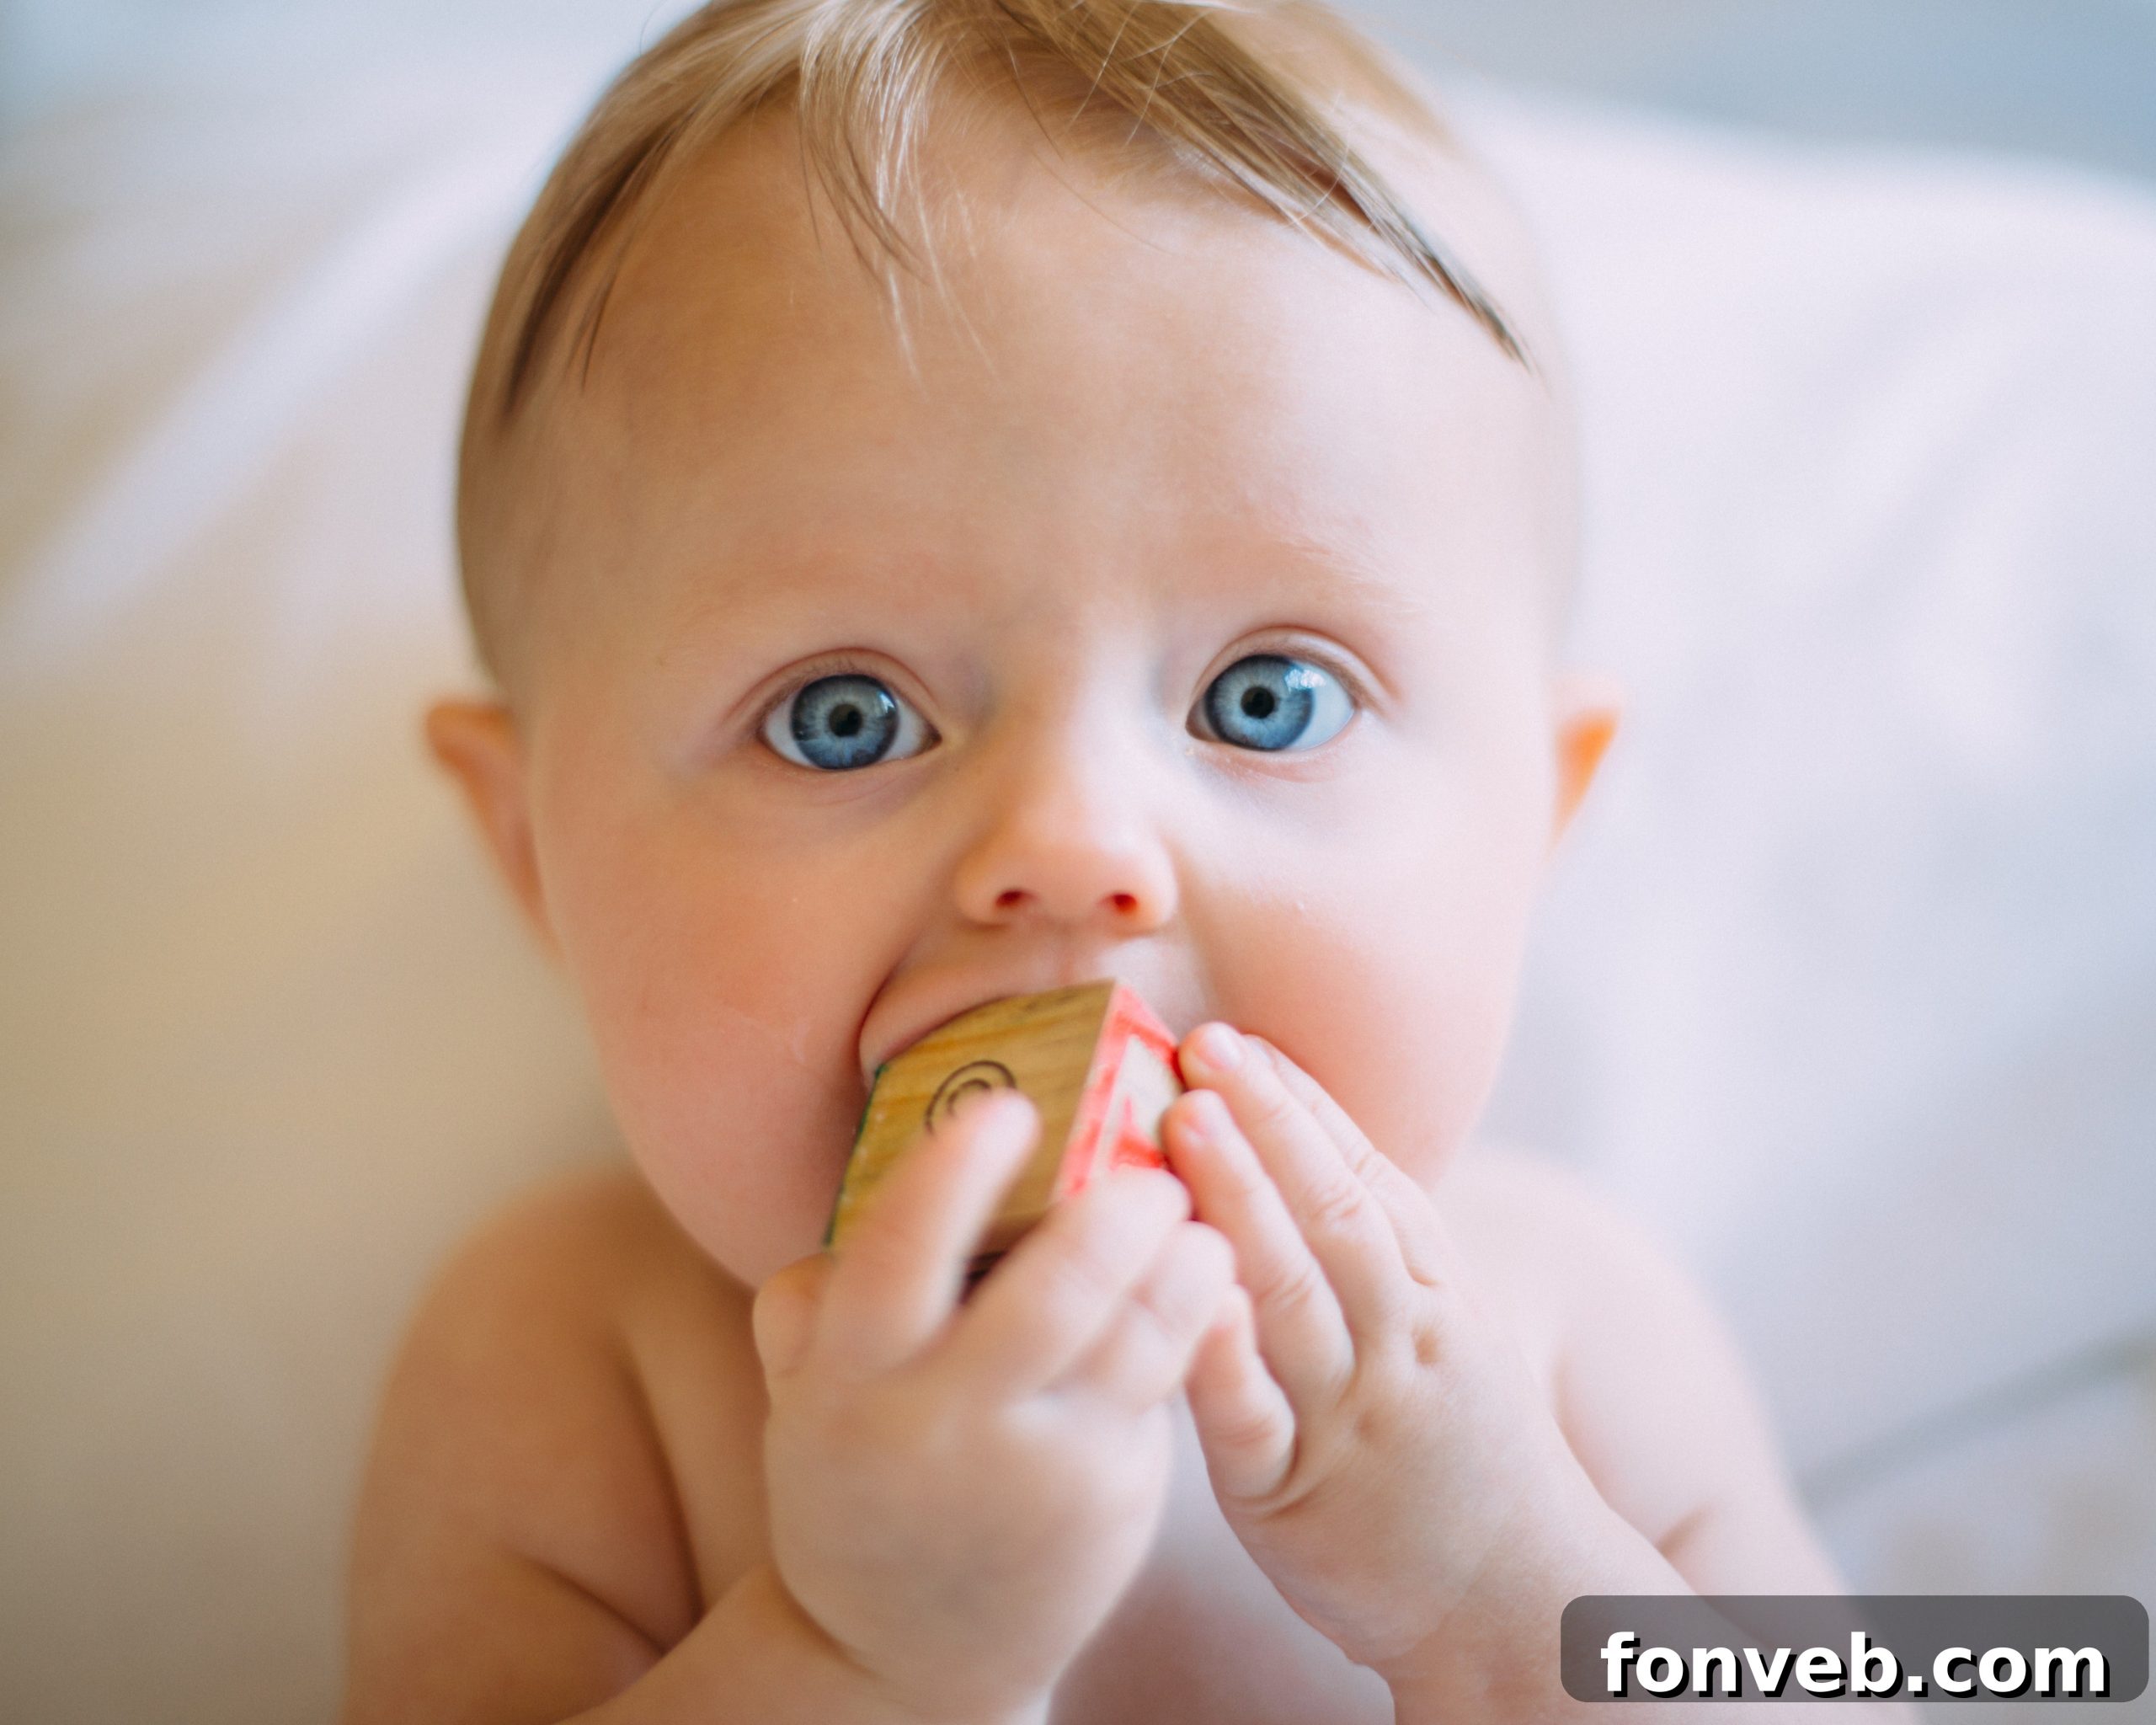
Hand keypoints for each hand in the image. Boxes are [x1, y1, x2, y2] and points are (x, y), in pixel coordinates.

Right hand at [753, 1090, 1234, 1724]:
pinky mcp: (1111, 1498)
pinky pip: (1165, 1385)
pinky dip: (1198, 1319)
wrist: (902, 1655)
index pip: (900, 1253)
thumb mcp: (806, 1399)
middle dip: (1115, 1215)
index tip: (1008, 1108)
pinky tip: (1211, 1277)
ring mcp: (1039, 1469)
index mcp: (853, 1379)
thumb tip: (858, 1190)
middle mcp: (946, 1424)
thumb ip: (816, 1302)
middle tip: (1149, 1166)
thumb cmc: (860, 1481)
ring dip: (1183, 1263)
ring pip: (1136, 1339)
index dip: (956, 1173)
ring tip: (1197, 1216)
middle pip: (1053, 1295)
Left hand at [1165, 1025, 1595, 1690]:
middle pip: (1333, 1214)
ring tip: (1186, 1121)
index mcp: (1432, 1293)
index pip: (1366, 1177)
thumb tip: (1295, 1143)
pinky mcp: (1292, 1493)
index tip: (1242, 1036)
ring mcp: (1348, 1415)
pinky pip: (1255, 1418)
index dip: (1301, 1102)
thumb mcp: (1445, 1332)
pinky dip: (1224, 1357)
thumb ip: (1378, 1248)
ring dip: (1241, 1200)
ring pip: (1293, 1293)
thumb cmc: (1457, 1450)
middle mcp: (1397, 1339)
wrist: (1519, 1603)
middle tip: (1202, 1045)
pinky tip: (1187, 1297)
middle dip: (1267, 1123)